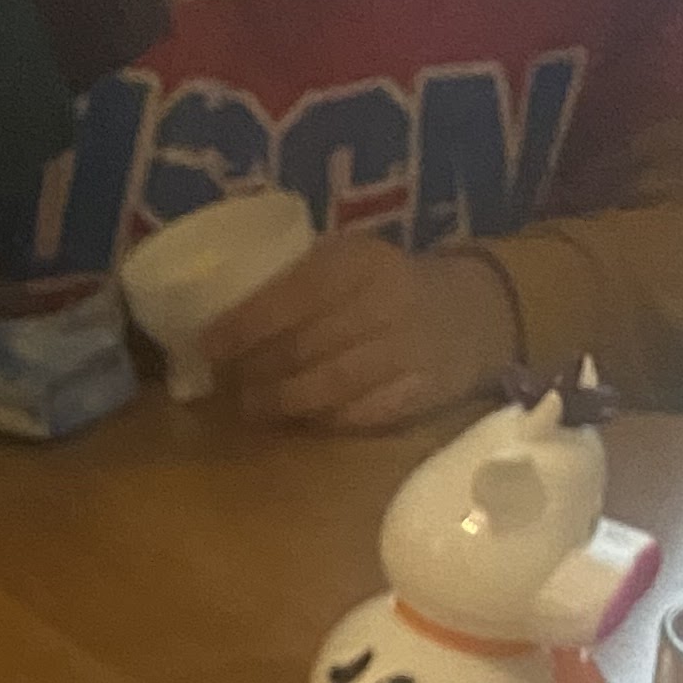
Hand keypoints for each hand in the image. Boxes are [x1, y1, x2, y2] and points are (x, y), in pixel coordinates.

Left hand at [200, 234, 520, 430]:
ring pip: (326, 385)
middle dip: (255, 370)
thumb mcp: (349, 266)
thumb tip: (221, 319)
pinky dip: (320, 420)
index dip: (244, 325)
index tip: (207, 346)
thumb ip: (298, 284)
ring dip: (279, 401)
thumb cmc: (388, 290)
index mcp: (359, 261)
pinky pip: (356, 415)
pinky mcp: (417, 392)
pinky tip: (298, 421)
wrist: (474, 314)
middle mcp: (384, 301)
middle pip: (303, 346)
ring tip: (251, 406)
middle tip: (224, 385)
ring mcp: (404, 350)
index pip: (292, 295)